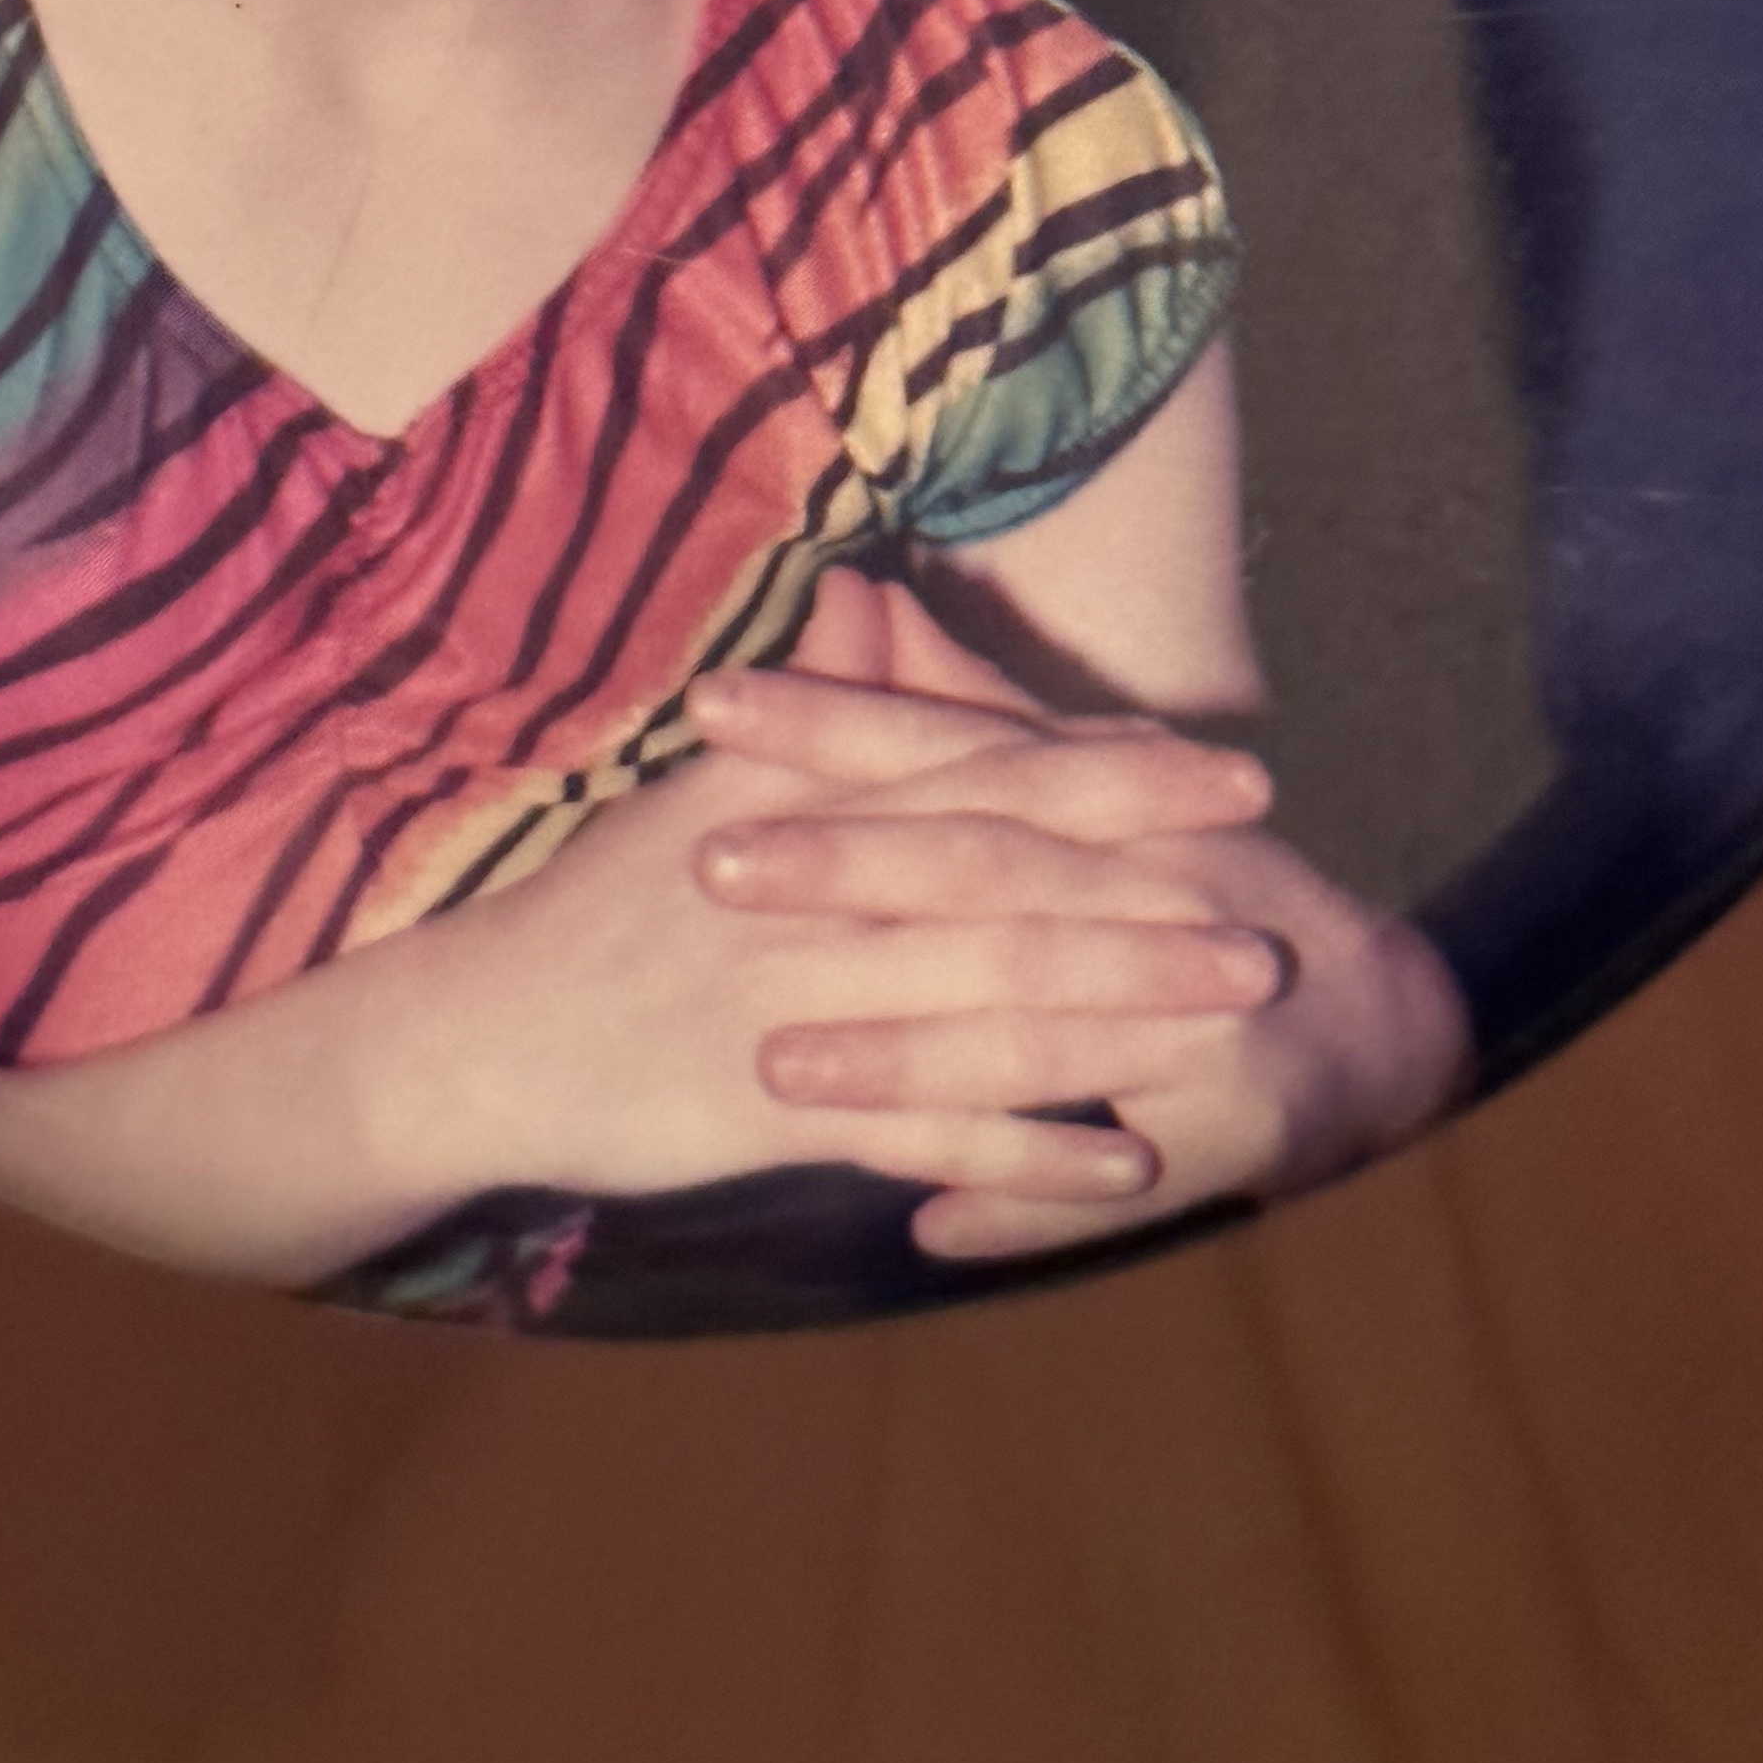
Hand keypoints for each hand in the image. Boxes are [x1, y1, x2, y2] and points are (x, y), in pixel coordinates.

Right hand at [416, 721, 1281, 1219]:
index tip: (1231, 770)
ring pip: (986, 999)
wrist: (484, 1025)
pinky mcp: (774, 1108)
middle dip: (1150, 887)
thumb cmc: (607, 902)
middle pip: (1009, 880)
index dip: (1115, 772)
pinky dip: (1026, 1158)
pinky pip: (921, 1135)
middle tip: (1279, 901)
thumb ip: (815, 703)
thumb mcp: (707, 779)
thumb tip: (871, 588)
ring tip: (1235, 1004)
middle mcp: (817, 891)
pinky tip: (1124, 1173)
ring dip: (1122, 1002)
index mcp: (810, 803)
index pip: (987, 772)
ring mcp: (800, 1000)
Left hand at [697, 570, 1464, 1252]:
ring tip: (776, 1069)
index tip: (709, 702)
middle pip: (984, 868)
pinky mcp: (1234, 1125)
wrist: (1377, 1017)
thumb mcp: (1087, 782)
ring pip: (1035, 1032)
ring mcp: (1198, 1011)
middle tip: (708, 864)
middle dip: (845, 867)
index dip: (835, 720)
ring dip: (906, 1057)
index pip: (951, 743)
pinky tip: (927, 1230)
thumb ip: (963, 706)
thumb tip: (855, 595)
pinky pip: (1115, 1176)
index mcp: (1107, 798)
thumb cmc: (1195, 884)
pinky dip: (1026, 1200)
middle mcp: (1153, 884)